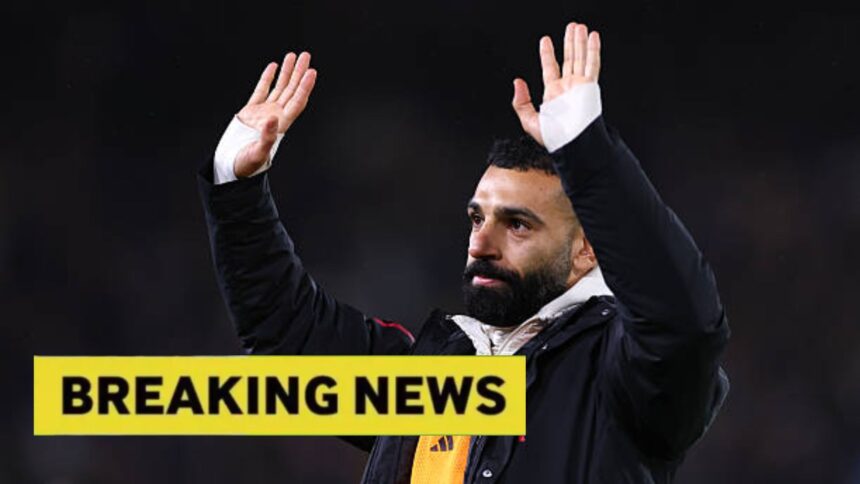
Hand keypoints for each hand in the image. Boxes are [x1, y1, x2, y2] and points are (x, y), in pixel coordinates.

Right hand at [234, 52, 316, 177]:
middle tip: (306, 56)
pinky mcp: (251, 111)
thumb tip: (272, 119)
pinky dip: (267, 78)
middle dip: (299, 73)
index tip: (311, 72)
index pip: (297, 102)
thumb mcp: (258, 153)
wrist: (232, 166)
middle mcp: (276, 116)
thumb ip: (267, 137)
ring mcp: (264, 112)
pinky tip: (273, 67)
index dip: (305, 87)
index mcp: (281, 125)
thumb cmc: (247, 164)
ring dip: (286, 72)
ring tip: (292, 56)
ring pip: (279, 88)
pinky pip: (261, 90)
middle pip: (292, 90)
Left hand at [512, 22, 600, 145]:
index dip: (547, 54)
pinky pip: (592, 64)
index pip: (550, 68)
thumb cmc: (553, 138)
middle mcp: (568, 88)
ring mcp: (580, 86)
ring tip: (579, 27)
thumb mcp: (529, 121)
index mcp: (553, 94)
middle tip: (570, 27)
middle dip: (569, 42)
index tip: (545, 41)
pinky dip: (593, 50)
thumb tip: (517, 82)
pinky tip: (593, 37)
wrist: (571, 144)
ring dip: (580, 42)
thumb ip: (521, 103)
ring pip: (580, 58)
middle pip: (568, 59)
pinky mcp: (590, 87)